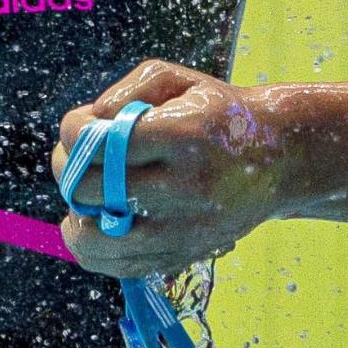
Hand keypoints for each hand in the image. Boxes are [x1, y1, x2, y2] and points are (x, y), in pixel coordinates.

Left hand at [52, 60, 292, 277]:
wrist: (279, 158)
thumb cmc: (217, 113)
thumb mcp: (177, 80)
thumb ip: (124, 93)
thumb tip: (87, 128)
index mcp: (182, 137)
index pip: (97, 143)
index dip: (73, 130)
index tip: (82, 123)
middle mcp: (184, 188)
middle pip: (88, 189)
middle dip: (68, 166)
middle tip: (79, 155)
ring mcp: (184, 230)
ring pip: (94, 239)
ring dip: (75, 213)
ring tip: (86, 193)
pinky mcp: (184, 255)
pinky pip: (118, 266)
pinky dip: (93, 247)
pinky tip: (98, 221)